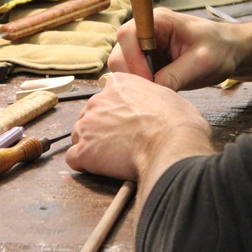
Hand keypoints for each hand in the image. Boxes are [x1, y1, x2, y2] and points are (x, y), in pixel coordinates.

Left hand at [66, 73, 212, 190]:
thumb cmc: (177, 122)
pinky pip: (74, 158)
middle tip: (122, 143)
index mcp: (118, 83)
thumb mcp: (166, 95)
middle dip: (102, 130)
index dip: (115, 112)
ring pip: (80, 136)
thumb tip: (154, 106)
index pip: (107, 96)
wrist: (172, 143)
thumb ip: (149, 97)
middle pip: (90, 116)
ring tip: (113, 157)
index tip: (126, 123)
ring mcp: (88, 125)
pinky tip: (102, 168)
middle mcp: (98, 100)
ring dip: (92, 146)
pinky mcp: (84, 150)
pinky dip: (85, 164)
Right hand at [109, 8, 240, 90]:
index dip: (132, 59)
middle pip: (119, 54)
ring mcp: (145, 48)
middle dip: (133, 75)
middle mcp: (146, 32)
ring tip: (160, 91)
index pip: (127, 34)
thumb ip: (176, 75)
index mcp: (158, 21)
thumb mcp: (202, 63)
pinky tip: (160, 92)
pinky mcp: (148, 63)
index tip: (150, 79)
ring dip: (137, 83)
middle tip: (154, 91)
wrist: (231, 52)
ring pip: (123, 68)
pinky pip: (134, 77)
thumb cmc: (220, 49)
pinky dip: (142, 87)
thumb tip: (152, 91)